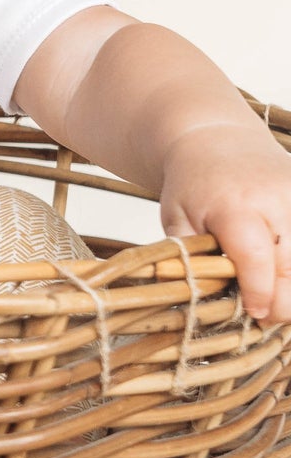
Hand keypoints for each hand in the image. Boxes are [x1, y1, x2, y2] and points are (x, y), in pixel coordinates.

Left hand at [160, 124, 290, 323]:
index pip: (256, 258)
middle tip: (265, 317)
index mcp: (235, 205)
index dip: (258, 293)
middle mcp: (277, 198)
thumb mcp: (178, 220)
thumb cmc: (193, 186)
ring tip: (278, 299)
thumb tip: (205, 302)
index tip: (253, 313)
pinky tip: (286, 276)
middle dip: (282, 301)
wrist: (218, 139)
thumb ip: (191, 259)